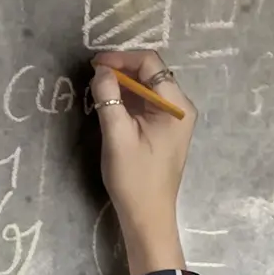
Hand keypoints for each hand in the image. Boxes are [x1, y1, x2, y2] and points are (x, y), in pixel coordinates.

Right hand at [89, 49, 194, 274]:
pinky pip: (145, 103)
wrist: (148, 216)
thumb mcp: (117, 135)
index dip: (121, 59)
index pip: (150, 63)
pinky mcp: (164, 130)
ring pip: (146, 87)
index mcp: (176, 106)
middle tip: (93, 76)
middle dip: (121, 70)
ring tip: (98, 89)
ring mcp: (173, 119)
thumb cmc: (135, 178)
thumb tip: (101, 70)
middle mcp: (180, 108)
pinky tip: (109, 105)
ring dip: (122, 85)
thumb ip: (108, 98)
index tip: (95, 65)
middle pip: (150, 72)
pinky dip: (127, 99)